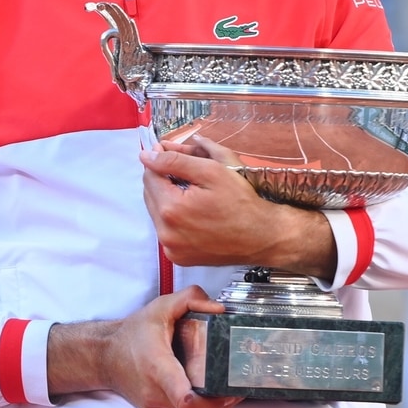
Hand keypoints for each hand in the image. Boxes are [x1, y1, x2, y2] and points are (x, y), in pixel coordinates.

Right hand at [100, 286, 241, 407]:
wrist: (105, 356)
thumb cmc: (132, 334)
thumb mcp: (160, 307)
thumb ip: (191, 299)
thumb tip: (220, 309)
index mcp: (158, 367)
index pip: (184, 397)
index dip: (210, 400)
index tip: (229, 391)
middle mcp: (156, 393)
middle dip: (225, 402)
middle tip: (240, 385)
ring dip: (216, 406)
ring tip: (229, 388)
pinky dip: (201, 407)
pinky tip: (208, 391)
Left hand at [140, 137, 332, 274]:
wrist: (261, 237)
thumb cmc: (241, 202)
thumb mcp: (212, 171)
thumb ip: (175, 161)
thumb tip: (146, 155)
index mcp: (171, 209)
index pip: (149, 176)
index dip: (157, 161)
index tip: (167, 151)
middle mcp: (165, 233)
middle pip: (149, 194)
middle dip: (162, 179)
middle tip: (184, 171)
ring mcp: (170, 248)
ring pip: (156, 211)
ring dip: (166, 197)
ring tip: (190, 190)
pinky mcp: (177, 257)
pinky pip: (165, 229)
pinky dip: (173, 216)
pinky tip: (191, 210)